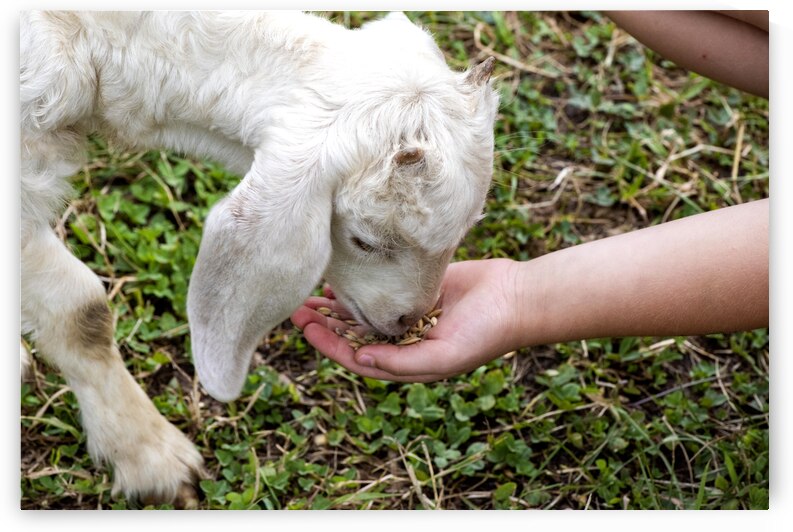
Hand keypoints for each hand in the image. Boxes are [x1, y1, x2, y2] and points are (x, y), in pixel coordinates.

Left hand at [290, 259, 522, 381]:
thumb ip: (402, 363)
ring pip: (362, 312)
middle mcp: (403, 339)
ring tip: (307, 295)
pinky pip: (380, 288)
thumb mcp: (444, 356)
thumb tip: (360, 359)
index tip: (305, 328)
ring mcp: (409, 313)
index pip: (357, 356)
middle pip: (353, 334)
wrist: (515, 298)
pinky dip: (360, 286)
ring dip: (335, 306)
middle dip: (323, 324)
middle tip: (294, 308)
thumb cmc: (485, 334)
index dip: (328, 345)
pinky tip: (339, 278)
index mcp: (406, 361)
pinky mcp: (416, 289)